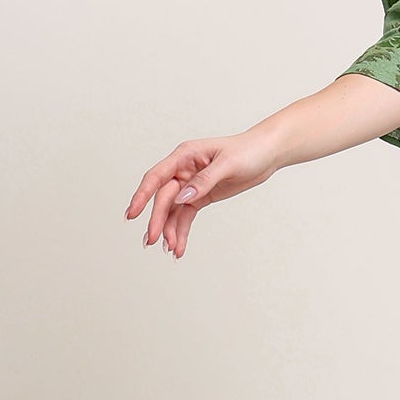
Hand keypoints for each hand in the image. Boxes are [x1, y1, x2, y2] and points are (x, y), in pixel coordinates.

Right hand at [125, 130, 280, 259]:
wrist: (266, 154)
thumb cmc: (248, 150)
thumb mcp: (228, 164)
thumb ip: (204, 181)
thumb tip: (182, 197)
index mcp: (185, 155)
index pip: (157, 177)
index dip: (142, 195)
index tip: (132, 214)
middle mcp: (183, 170)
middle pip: (163, 198)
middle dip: (157, 220)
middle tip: (152, 240)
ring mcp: (190, 185)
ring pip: (173, 211)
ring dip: (169, 230)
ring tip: (171, 249)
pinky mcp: (200, 196)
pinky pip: (186, 216)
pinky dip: (181, 231)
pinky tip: (179, 246)